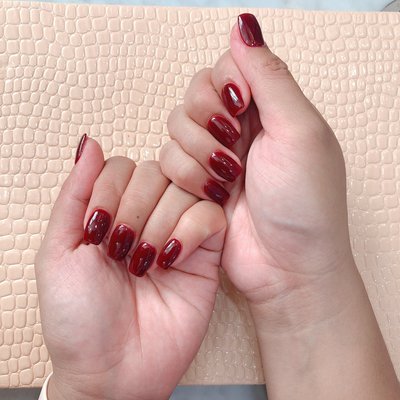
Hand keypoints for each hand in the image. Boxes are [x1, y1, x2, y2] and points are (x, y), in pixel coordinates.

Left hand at [35, 137, 224, 399]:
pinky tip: (171, 259)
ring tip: (145, 263)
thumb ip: (75, 193)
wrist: (114, 370)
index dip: (110, 191)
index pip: (121, 165)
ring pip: (184, 189)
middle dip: (135, 210)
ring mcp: (179, 230)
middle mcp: (148, 214)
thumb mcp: (59, 251)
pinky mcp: (206, 250)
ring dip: (160, 223)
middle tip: (122, 252)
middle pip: (156, 171)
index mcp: (112, 210)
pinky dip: (189, 231)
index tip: (97, 233)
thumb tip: (88, 142)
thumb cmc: (79, 317)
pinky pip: (210, 215)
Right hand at [160, 14, 351, 324]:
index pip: (224, 67)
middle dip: (207, 124)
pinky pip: (166, 160)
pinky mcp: (193, 183)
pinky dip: (185, 176)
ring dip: (197, 155)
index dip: (223, 86)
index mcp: (268, 107)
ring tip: (226, 181)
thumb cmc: (306, 203)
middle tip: (233, 153)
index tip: (240, 111)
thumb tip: (245, 26)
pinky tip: (212, 195)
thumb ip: (270, 76)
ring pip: (174, 128)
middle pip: (193, 95)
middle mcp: (237, 127)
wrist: (288, 265)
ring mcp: (213, 156)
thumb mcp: (299, 131)